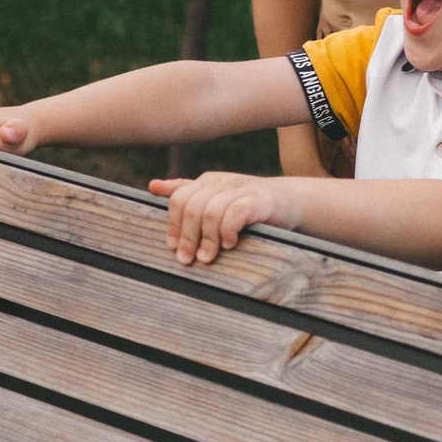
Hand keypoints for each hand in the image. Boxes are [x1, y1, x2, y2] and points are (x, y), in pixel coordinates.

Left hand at [148, 172, 300, 265]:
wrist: (288, 201)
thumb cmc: (247, 205)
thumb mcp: (215, 198)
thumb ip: (187, 193)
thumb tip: (153, 186)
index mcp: (207, 182)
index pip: (179, 198)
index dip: (174, 225)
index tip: (173, 247)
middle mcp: (220, 182)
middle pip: (192, 207)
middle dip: (187, 236)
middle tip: (187, 260)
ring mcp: (239, 189)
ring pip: (211, 212)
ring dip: (207, 239)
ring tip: (207, 257)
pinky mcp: (258, 200)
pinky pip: (235, 214)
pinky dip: (228, 231)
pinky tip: (230, 244)